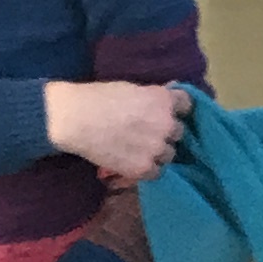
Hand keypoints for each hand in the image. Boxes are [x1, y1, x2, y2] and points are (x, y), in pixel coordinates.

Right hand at [42, 80, 188, 185]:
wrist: (75, 120)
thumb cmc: (99, 98)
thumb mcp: (132, 89)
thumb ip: (152, 98)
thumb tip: (164, 102)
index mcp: (164, 100)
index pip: (187, 105)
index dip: (177, 109)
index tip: (168, 112)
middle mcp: (166, 124)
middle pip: (179, 132)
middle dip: (166, 132)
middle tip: (148, 132)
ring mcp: (156, 149)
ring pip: (170, 154)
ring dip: (159, 152)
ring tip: (140, 149)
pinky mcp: (144, 168)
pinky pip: (157, 172)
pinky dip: (148, 168)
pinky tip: (134, 161)